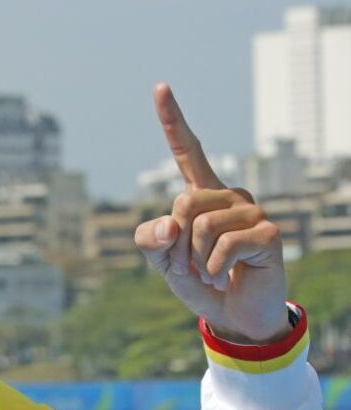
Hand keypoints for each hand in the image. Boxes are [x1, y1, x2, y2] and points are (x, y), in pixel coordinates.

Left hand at [134, 83, 289, 343]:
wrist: (233, 315)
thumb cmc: (199, 281)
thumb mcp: (162, 263)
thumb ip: (150, 241)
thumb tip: (168, 225)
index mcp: (202, 195)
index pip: (187, 151)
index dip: (173, 120)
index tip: (159, 87)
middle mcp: (230, 195)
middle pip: (184, 201)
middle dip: (175, 243)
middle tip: (187, 265)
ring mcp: (251, 212)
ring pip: (200, 225)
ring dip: (194, 259)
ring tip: (209, 272)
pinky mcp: (268, 233)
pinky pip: (223, 245)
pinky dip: (214, 269)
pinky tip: (224, 278)